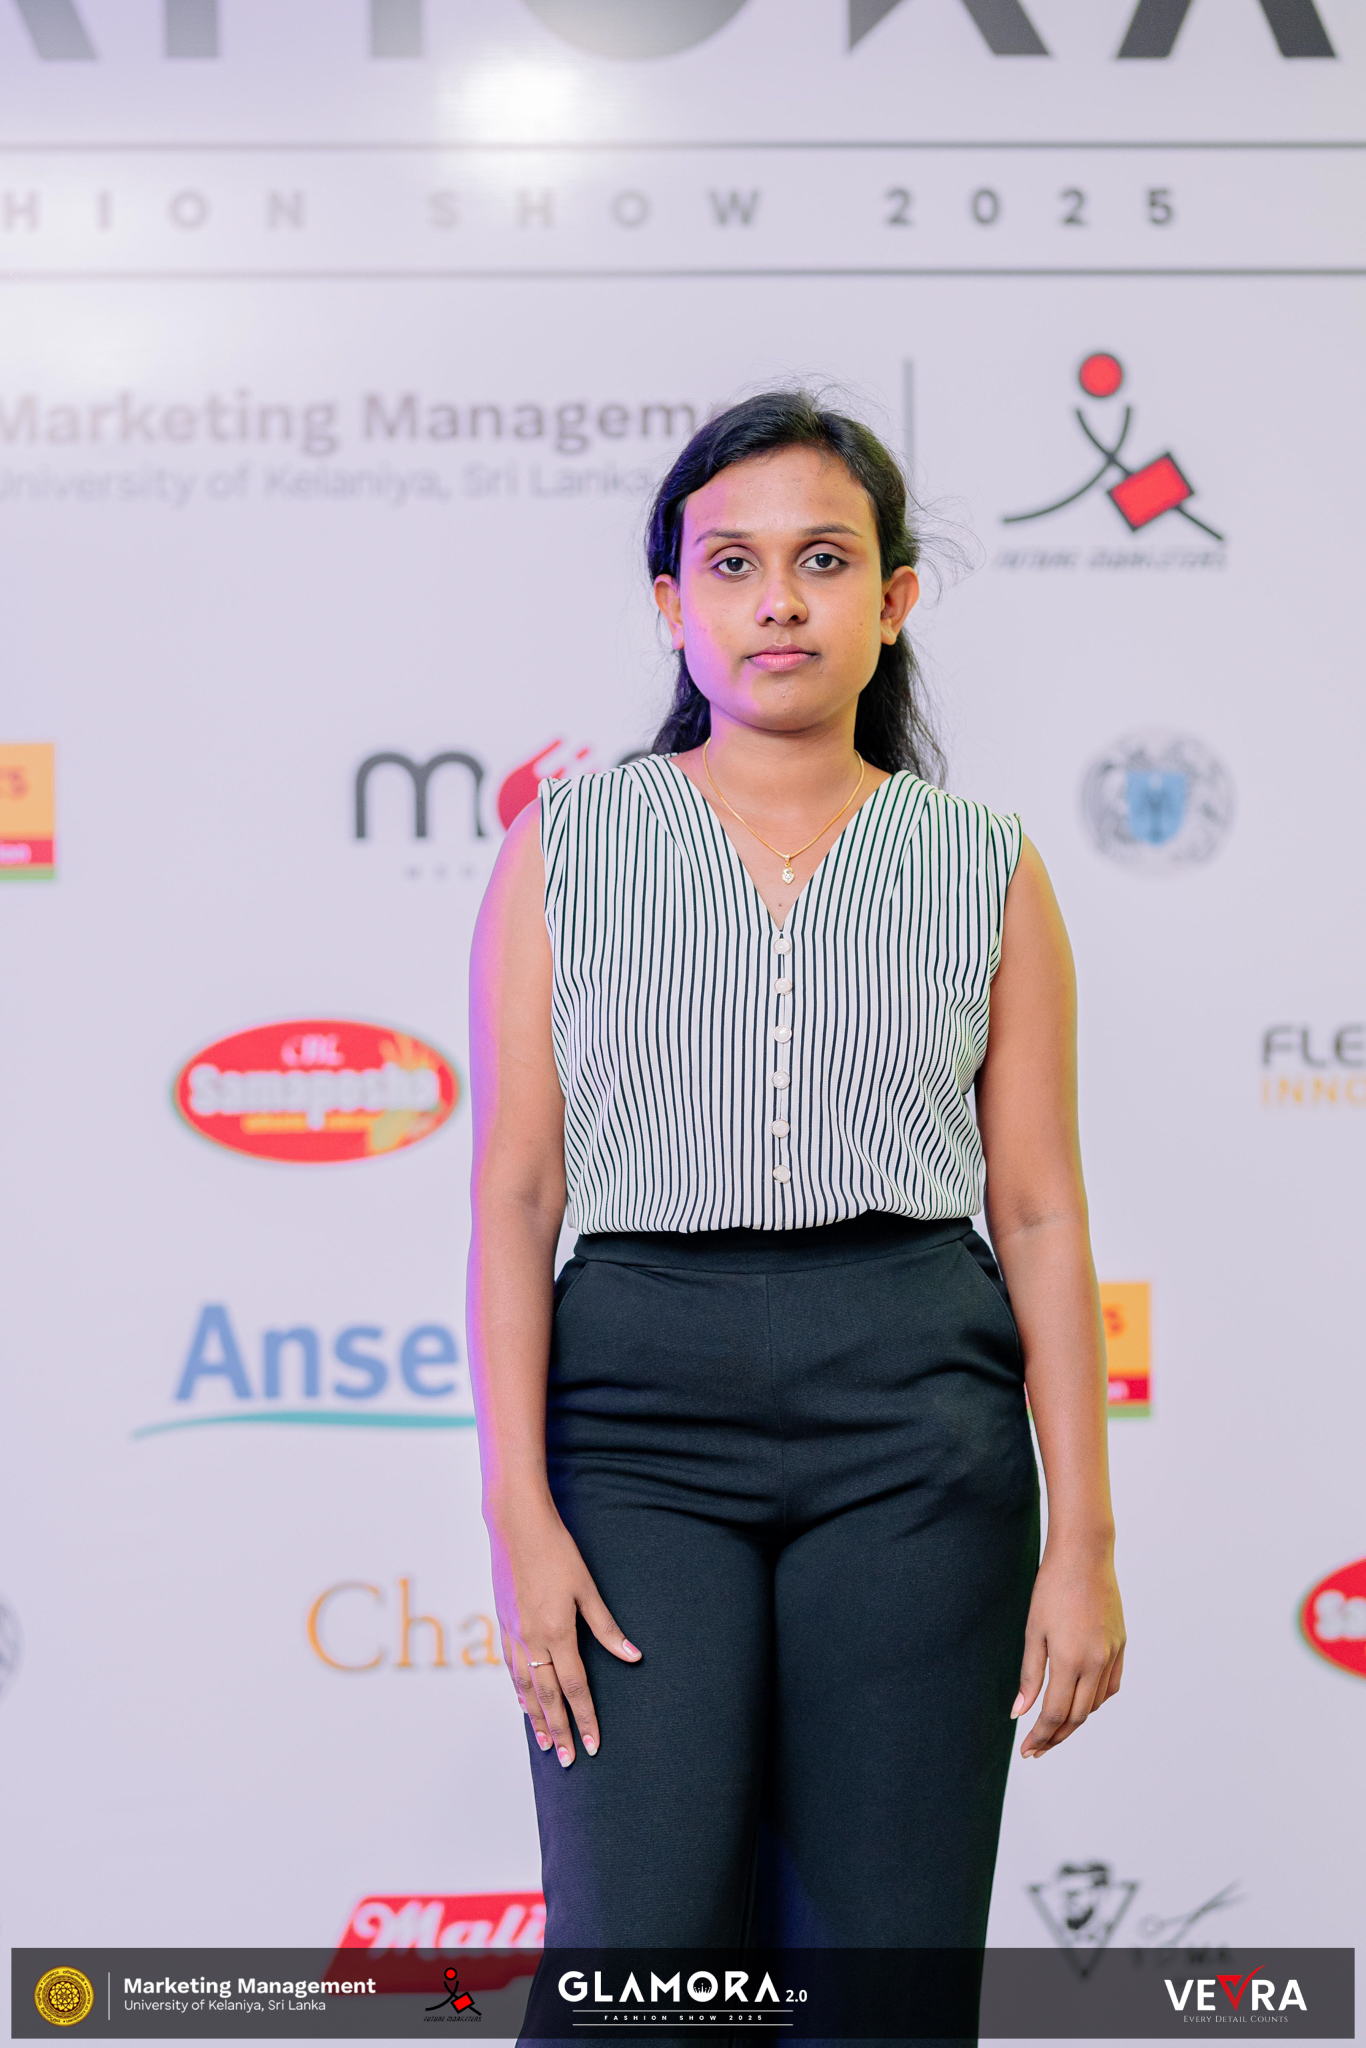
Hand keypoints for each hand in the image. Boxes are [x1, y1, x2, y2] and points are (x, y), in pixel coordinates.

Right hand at [487, 1494, 640, 1767]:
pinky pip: (511, 1669)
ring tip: (546, 1743)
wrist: (516, 1527)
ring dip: (536, 1718)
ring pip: (525, 1688)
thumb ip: (607, 1628)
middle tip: (569, 1760)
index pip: (575, 1688)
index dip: (585, 1719)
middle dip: (560, 1730)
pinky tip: (522, 1702)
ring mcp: (514, 1634)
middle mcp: (532, 1640)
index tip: (593, 1745)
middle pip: (548, 1697)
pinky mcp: (504, 1624)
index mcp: (557, 1633)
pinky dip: (518, 1691)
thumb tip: (633, 1657)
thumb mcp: (588, 1588)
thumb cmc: (558, 1552)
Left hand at [1012, 1541, 1124, 1758]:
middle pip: (1077, 1717)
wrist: (1085, 1556)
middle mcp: (1096, 1663)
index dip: (1040, 1736)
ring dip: (1075, 1720)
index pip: (1055, 1715)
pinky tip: (1080, 1700)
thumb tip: (1019, 1713)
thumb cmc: (1052, 1589)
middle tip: (1037, 1748)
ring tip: (1054, 1726)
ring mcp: (1112, 1655)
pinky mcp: (1120, 1646)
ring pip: (1095, 1704)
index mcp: (1071, 1661)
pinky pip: (1110, 1686)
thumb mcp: (1033, 1632)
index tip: (1027, 1751)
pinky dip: (1095, 1700)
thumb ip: (1029, 1676)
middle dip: (1056, 1737)